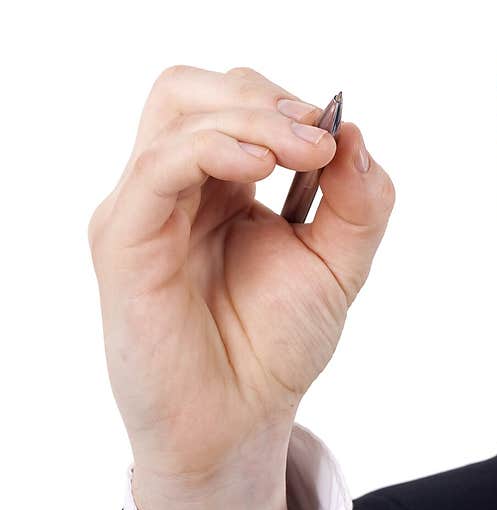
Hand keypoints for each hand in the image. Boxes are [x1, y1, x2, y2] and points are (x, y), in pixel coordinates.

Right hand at [88, 66, 394, 509]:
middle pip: (194, 90)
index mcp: (222, 186)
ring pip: (176, 112)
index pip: (235, 103)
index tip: (332, 133)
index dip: (284, 103)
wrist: (237, 419)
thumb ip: (358, 202)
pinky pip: (156, 168)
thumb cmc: (276, 344)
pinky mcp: (126, 240)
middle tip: (315, 137)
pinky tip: (259, 166)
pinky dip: (209, 148)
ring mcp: (146, 209)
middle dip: (262, 98)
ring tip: (301, 152)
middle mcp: (177, 188)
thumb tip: (355, 133)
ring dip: (248, 117)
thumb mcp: (338, 266)